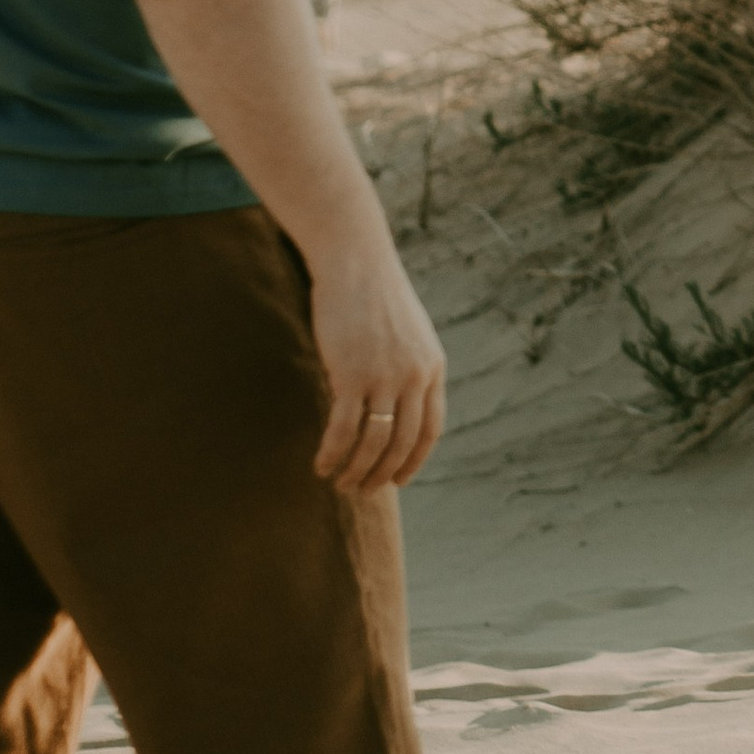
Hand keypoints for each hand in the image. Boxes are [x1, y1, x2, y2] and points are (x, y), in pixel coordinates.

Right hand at [308, 236, 447, 494]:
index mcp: (432, 368)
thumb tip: (394, 404)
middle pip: (403, 442)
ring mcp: (384, 377)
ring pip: (373, 442)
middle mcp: (414, 377)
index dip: (415, 460)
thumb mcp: (407, 334)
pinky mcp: (352, 374)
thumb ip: (408, 368)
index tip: (399, 480)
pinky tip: (321, 465)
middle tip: (362, 490)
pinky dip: (333, 453)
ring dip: (356, 470)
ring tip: (340, 484)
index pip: (431, 429)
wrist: (356, 263)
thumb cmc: (375, 297)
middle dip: (382, 473)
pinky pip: (344, 428)